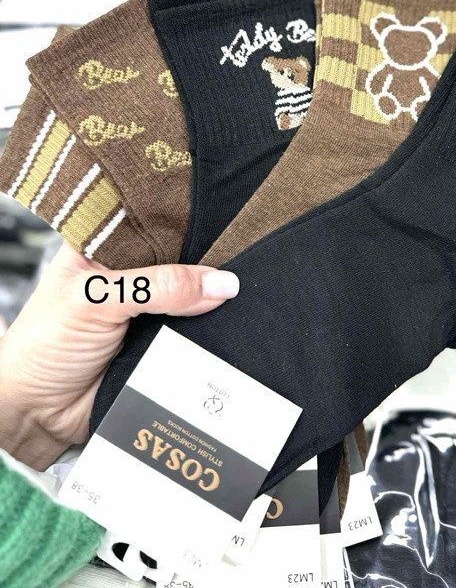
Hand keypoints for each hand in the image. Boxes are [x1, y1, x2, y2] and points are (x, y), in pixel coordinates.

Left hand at [0, 242, 238, 468]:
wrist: (42, 412)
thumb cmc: (45, 345)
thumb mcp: (97, 301)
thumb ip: (158, 288)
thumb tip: (219, 283)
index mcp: (105, 244)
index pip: (155, 222)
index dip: (188, 224)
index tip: (225, 228)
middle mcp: (130, 271)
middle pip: (181, 257)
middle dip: (205, 264)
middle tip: (234, 265)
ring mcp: (149, 306)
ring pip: (192, 294)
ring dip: (210, 299)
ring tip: (236, 293)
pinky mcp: (163, 337)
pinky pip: (196, 328)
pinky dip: (210, 327)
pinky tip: (226, 319)